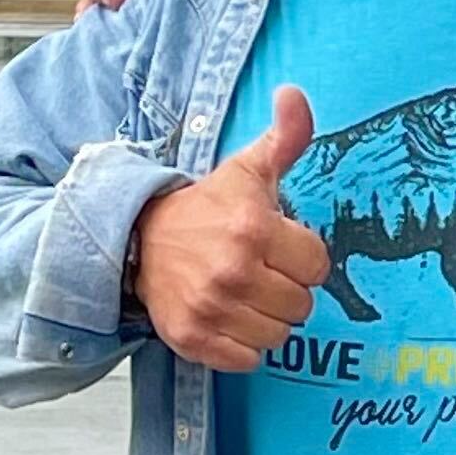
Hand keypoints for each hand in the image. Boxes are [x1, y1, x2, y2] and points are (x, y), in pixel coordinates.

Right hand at [129, 89, 327, 370]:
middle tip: (260, 271)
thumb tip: (294, 94)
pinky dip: (242, 345)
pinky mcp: (193, 338)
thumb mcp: (247, 169)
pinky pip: (247, 359)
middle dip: (287, 288)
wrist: (137, 238)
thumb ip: (285, 138)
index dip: (303, 256)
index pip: (318, 265)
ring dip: (267, 318)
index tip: (279, 247)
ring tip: (244, 293)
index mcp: (254, 229)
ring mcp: (211, 308)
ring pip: (278, 335)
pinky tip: (229, 318)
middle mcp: (233, 271)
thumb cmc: (204, 207)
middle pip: (302, 305)